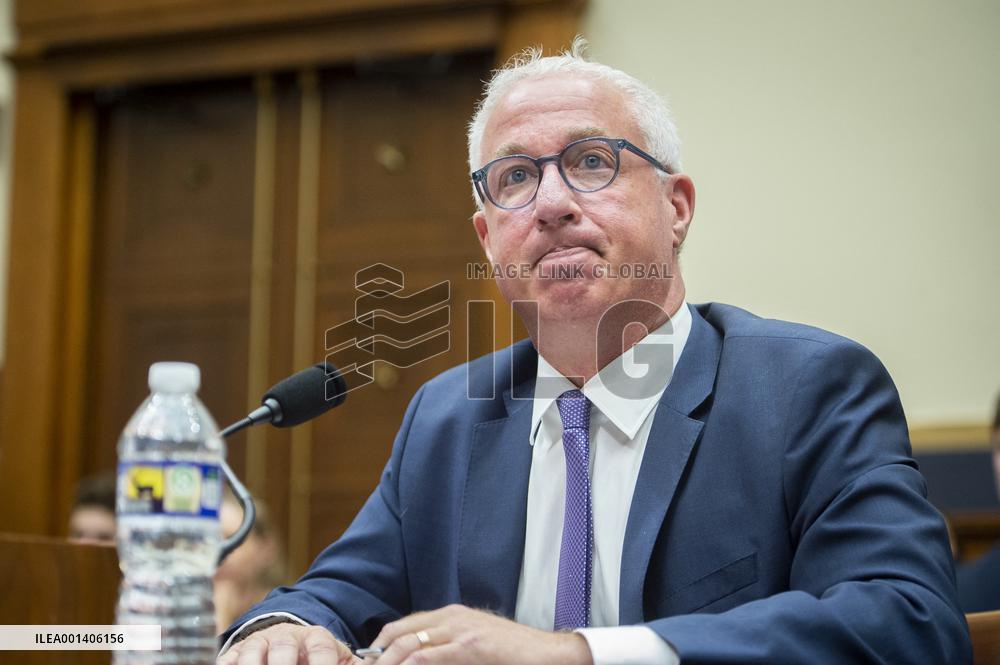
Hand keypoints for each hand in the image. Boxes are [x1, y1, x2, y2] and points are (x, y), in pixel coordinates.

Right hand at [217, 622, 361, 664]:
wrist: (287, 640)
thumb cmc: (318, 657)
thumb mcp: (338, 659)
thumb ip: (353, 664)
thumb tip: (382, 663)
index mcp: (316, 638)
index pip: (321, 647)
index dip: (323, 663)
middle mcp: (287, 636)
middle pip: (284, 649)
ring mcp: (261, 642)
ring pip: (254, 652)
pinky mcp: (238, 651)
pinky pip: (229, 659)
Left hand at [365, 604, 591, 664]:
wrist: (546, 653)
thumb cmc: (512, 652)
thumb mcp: (475, 642)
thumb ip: (449, 646)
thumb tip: (421, 659)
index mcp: (451, 614)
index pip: (404, 624)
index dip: (382, 643)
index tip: (370, 661)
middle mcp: (452, 617)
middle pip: (400, 631)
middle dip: (379, 653)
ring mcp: (461, 629)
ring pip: (409, 642)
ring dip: (389, 661)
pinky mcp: (470, 646)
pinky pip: (429, 654)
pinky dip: (410, 664)